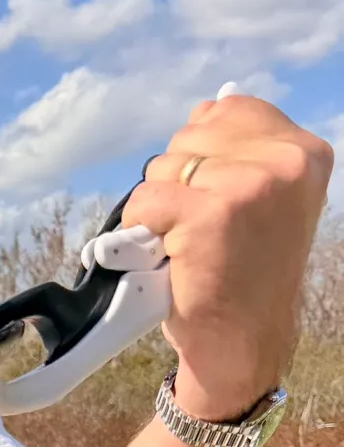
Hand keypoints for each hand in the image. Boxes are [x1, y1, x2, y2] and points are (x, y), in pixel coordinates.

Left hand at [122, 94, 332, 420]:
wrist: (242, 339)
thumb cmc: (242, 269)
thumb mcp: (260, 198)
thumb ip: (238, 151)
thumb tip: (206, 107)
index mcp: (305, 151)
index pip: (228, 110)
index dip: (202, 152)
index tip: (215, 195)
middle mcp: (286, 161)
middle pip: (188, 138)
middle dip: (178, 182)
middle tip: (203, 229)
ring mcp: (251, 184)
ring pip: (161, 168)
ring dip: (158, 209)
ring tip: (191, 243)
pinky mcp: (210, 212)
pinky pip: (144, 201)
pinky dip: (141, 231)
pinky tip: (171, 255)